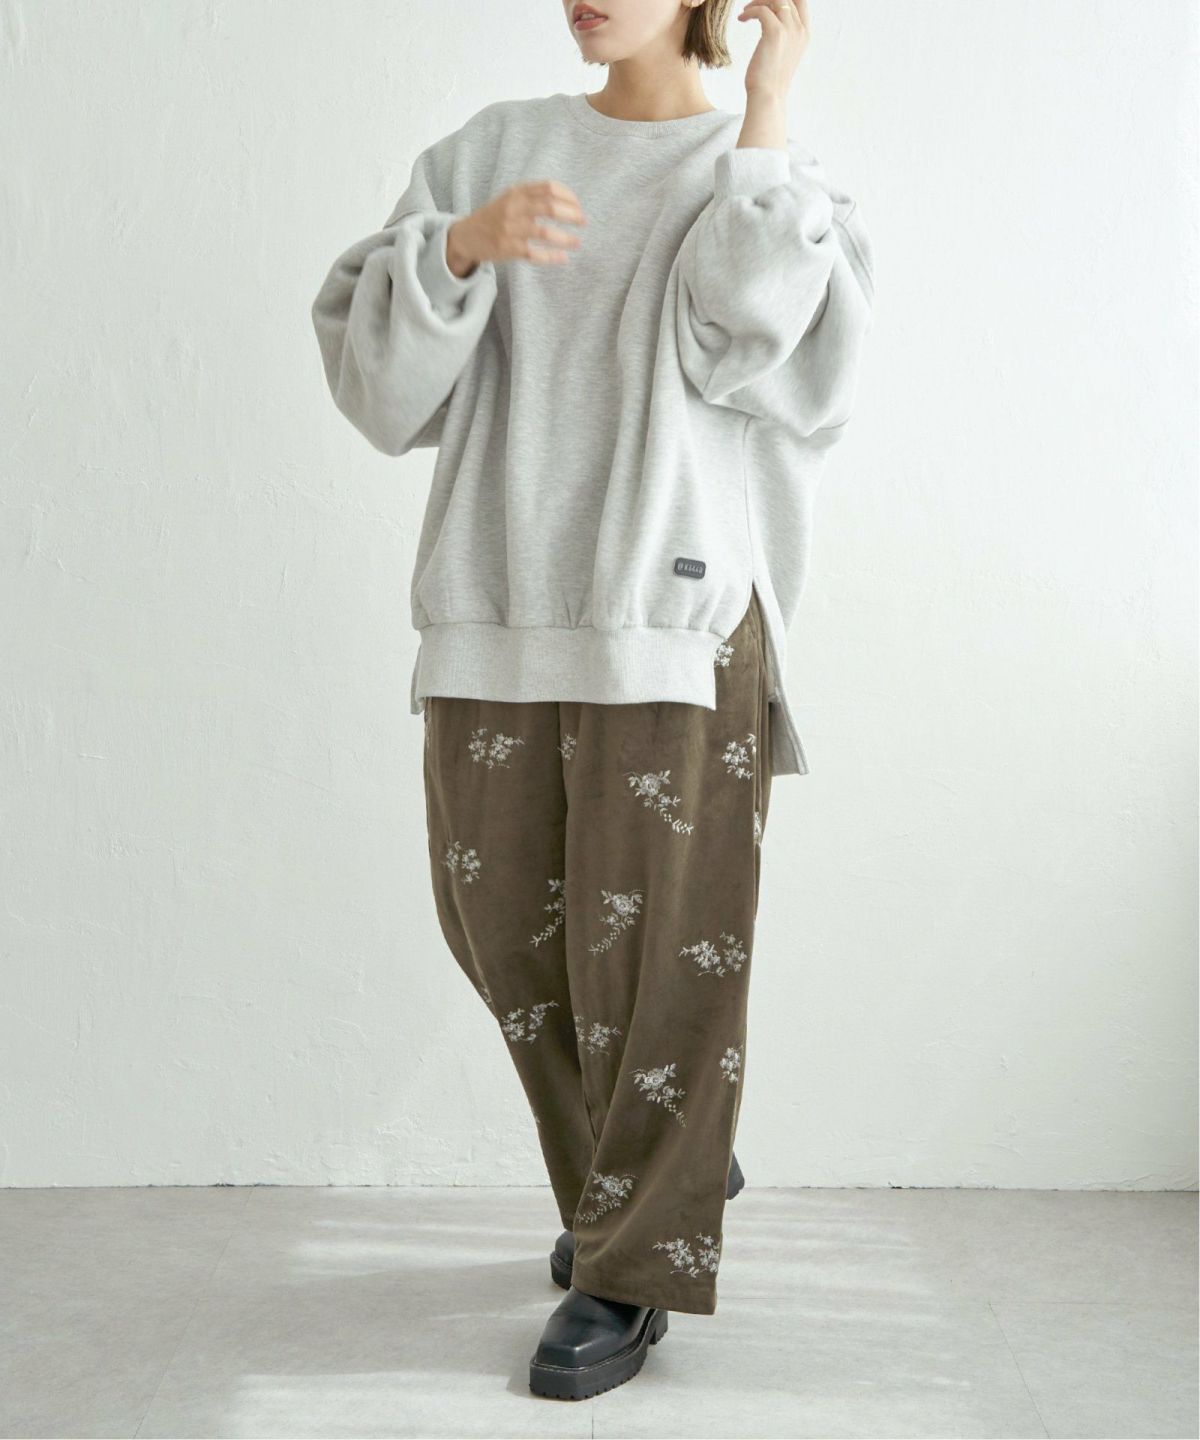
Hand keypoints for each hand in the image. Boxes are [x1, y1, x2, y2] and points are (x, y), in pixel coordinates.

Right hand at [447, 180, 586, 277]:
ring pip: (544, 231)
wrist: (466, 235)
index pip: (549, 188)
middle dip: (571, 215)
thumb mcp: (510, 198)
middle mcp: (513, 208)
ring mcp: (510, 229)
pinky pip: (534, 253)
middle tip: (583, 222)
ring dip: (565, 238)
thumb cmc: (494, 217)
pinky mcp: (507, 248)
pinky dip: (551, 256)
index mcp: (516, 192)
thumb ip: (532, 195)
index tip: (578, 206)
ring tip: (577, 242)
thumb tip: (566, 200)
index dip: (568, 196)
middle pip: (550, 207)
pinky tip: (563, 258)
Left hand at [737, 0, 809, 98]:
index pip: (800, 1)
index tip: (767, 2)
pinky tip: (741, 19)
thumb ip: (783, 36)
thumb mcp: (783, 54)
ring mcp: (790, 30)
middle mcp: (800, 29)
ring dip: (758, 1)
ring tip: (746, 11)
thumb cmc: (771, 80)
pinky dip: (749, 11)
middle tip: (754, 4)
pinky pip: (762, 10)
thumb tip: (769, 23)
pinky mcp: (775, 33)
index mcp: (805, 34)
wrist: (768, 97)